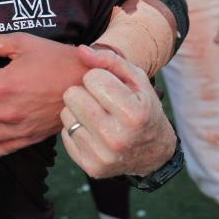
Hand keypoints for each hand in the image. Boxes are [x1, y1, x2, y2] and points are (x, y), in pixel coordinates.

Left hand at [61, 45, 175, 177]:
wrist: (153, 153)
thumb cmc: (143, 108)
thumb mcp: (137, 80)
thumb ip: (111, 60)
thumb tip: (82, 51)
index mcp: (133, 115)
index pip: (91, 78)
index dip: (98, 77)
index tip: (110, 86)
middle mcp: (117, 138)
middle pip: (72, 95)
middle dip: (84, 92)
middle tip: (100, 100)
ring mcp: (103, 156)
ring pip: (65, 114)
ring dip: (78, 110)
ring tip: (97, 115)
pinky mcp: (90, 167)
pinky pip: (65, 134)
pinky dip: (76, 128)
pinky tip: (93, 131)